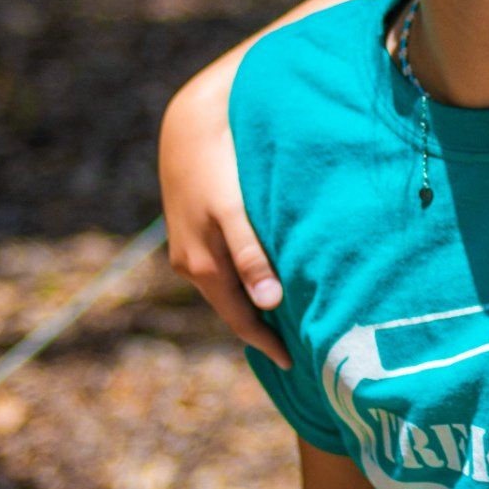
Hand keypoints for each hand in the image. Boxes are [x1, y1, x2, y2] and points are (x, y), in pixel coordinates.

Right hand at [158, 59, 288, 367]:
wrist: (189, 125)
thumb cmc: (219, 166)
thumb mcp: (236, 211)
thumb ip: (252, 256)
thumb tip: (269, 304)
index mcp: (203, 267)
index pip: (239, 320)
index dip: (266, 343)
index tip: (294, 363)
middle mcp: (192, 264)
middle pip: (232, 308)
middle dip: (261, 330)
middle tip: (298, 348)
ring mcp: (191, 248)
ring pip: (227, 289)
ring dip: (252, 305)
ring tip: (287, 320)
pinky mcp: (195, 230)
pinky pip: (224, 268)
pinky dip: (244, 281)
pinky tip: (264, 280)